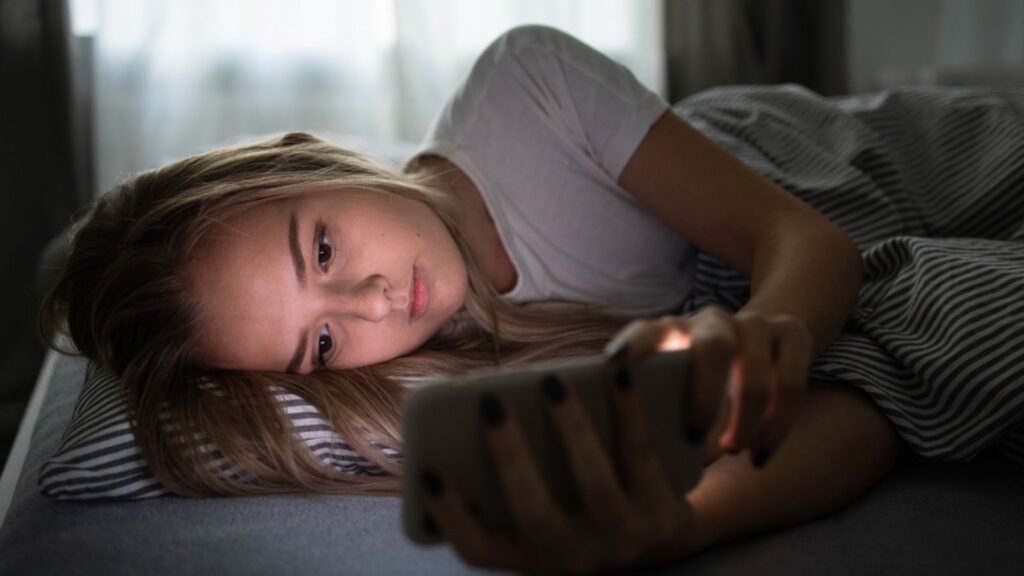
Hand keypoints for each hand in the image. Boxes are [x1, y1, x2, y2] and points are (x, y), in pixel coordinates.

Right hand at [420, 372, 701, 574]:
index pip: (479, 550)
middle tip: (490, 403)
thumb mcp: (547, 505)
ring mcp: (623, 539)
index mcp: (533, 556)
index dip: (450, 516)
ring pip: (594, 485)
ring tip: (551, 381)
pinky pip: (641, 456)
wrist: (664, 531)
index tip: (429, 470)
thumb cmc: (581, 501)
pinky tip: (617, 374)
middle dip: (510, 457)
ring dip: (570, 428)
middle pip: (534, 515)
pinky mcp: (666, 518)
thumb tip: (481, 412)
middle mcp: (575, 557)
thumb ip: (515, 475)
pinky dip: (628, 412)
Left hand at [605, 305, 811, 466]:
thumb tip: (631, 456)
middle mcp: (711, 320)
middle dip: (706, 397)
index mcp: (670, 330)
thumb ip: (652, 402)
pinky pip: (792, 384)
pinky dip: (778, 427)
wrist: (751, 342)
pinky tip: (759, 457)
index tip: (615, 366)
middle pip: (714, 349)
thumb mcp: (670, 381)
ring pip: (757, 374)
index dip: (633, 346)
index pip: (646, 332)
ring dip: (746, 422)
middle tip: (693, 437)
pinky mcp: (792, 333)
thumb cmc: (692, 380)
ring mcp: (755, 324)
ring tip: (733, 451)